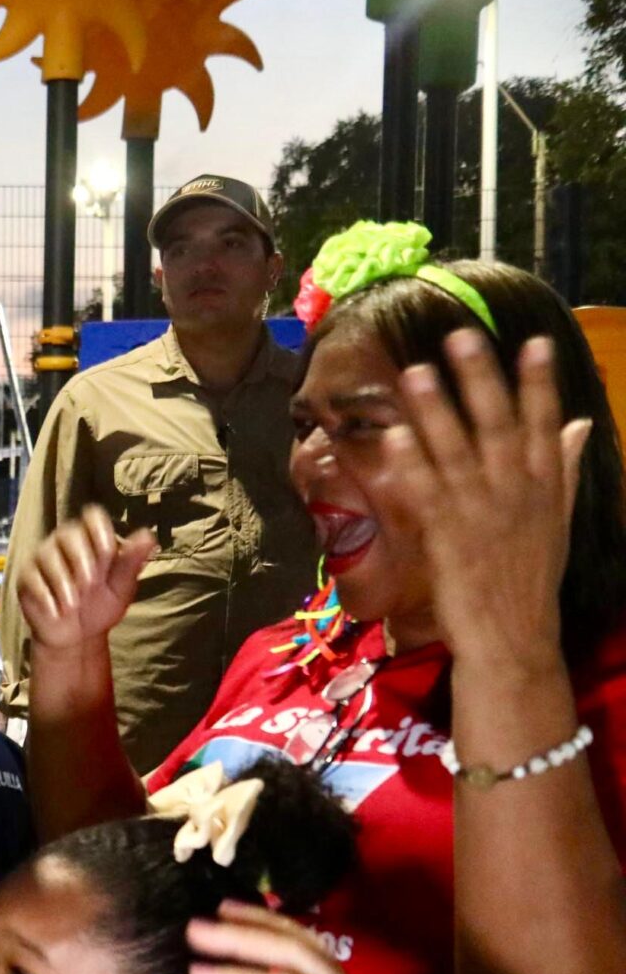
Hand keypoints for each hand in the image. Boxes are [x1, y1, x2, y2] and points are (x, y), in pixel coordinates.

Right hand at [16, 508, 157, 656]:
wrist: (77, 637)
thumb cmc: (100, 606)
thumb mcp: (121, 587)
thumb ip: (131, 562)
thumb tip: (148, 536)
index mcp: (91, 539)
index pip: (92, 516)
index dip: (99, 529)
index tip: (108, 552)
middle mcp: (64, 543)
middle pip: (68, 533)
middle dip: (81, 558)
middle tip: (91, 584)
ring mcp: (42, 559)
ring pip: (48, 557)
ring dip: (63, 582)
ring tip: (74, 605)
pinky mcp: (26, 578)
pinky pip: (32, 579)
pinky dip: (46, 596)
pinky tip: (57, 612)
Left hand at [371, 332, 591, 671]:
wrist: (514, 636)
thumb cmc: (530, 577)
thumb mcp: (558, 519)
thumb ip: (563, 467)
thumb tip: (580, 421)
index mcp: (545, 486)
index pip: (544, 424)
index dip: (538, 383)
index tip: (532, 342)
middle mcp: (515, 492)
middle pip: (498, 425)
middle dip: (480, 380)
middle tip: (460, 337)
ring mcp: (479, 512)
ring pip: (455, 450)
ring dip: (435, 410)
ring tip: (414, 373)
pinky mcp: (446, 535)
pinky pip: (425, 492)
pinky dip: (410, 464)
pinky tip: (393, 437)